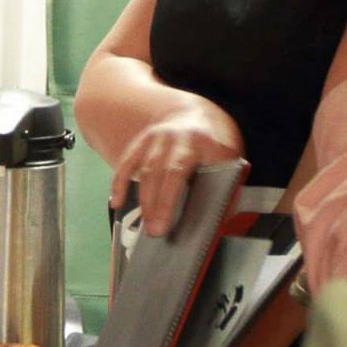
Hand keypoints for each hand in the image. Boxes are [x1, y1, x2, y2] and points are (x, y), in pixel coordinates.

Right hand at [110, 102, 244, 234]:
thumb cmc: (214, 147)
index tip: (176, 224)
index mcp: (205, 142)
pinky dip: (120, 183)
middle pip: (164, 172)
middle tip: (156, 231)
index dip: (178, 198)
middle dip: (159, 204)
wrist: (195, 115)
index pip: (188, 172)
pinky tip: (117, 202)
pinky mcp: (142, 141)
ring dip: (144, 200)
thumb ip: (227, 186)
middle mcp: (178, 137)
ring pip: (146, 170)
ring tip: (145, 226)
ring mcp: (157, 137)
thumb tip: (220, 221)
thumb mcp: (229, 160)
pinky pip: (128, 163)